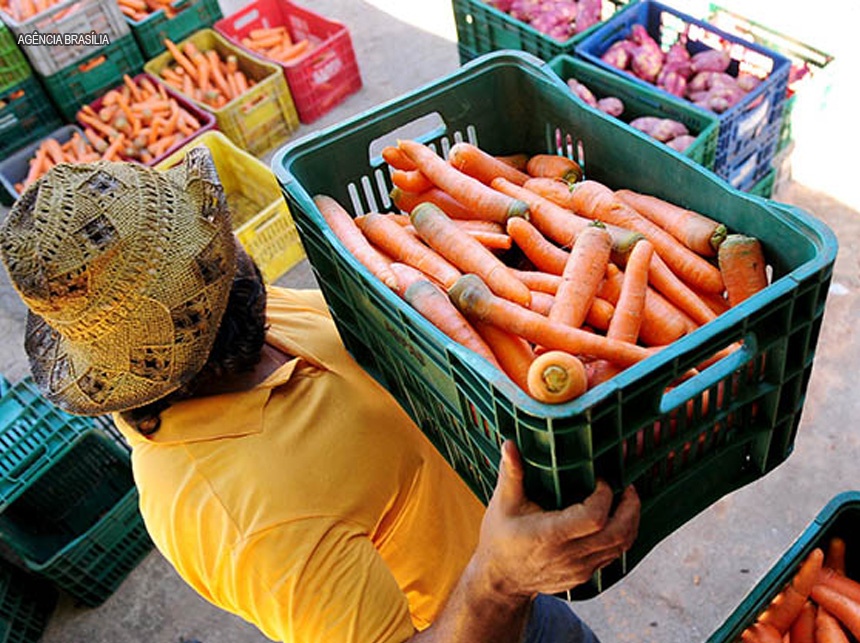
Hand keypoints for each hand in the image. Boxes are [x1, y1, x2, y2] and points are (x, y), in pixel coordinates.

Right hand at [472, 440, 639, 597]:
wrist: (500, 580)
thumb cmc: (500, 539)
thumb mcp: (502, 504)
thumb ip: (511, 473)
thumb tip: (509, 444)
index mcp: (550, 535)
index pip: (594, 518)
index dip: (604, 495)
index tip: (600, 479)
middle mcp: (569, 555)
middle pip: (618, 534)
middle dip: (631, 508)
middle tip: (628, 487)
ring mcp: (579, 569)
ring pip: (621, 547)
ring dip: (630, 522)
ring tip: (627, 500)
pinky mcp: (584, 575)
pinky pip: (613, 556)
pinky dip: (620, 536)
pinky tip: (615, 519)